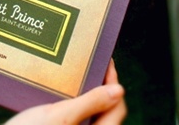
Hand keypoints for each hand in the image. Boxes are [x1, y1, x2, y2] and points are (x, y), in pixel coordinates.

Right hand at [5, 60, 125, 124]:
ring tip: (77, 75)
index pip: (117, 108)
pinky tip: (62, 92)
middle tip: (92, 64)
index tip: (106, 61)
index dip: (114, 83)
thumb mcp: (61, 116)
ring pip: (92, 115)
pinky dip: (76, 104)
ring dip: (88, 94)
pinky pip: (78, 119)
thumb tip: (119, 90)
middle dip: (101, 87)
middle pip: (106, 111)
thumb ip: (91, 103)